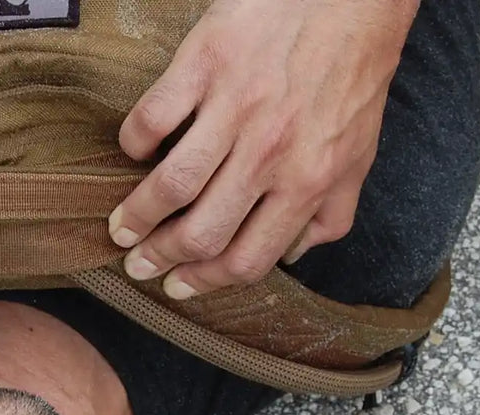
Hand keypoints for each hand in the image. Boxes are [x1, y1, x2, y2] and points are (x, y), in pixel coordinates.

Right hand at [107, 0, 417, 298]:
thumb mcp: (359, 153)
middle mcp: (269, 153)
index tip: (179, 285)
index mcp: (307, 182)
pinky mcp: (206, 64)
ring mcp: (234, 109)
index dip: (205, 281)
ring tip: (120, 226)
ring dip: (137, 214)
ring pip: (171, 184)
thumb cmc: (353, 73)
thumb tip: (295, 255)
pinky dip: (134, 142)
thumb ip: (331, 211)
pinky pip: (153, 117)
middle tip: (138, 262)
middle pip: (200, 231)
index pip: (247, 258)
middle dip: (160, 257)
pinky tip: (134, 150)